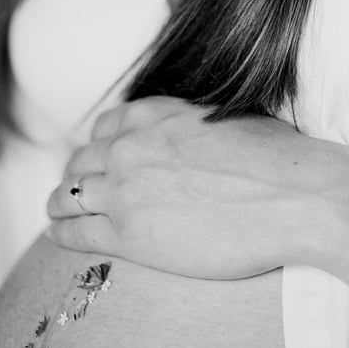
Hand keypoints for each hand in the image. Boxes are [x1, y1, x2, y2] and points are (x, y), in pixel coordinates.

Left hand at [46, 96, 348, 285]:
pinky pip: (75, 231)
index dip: (100, 144)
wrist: (290, 196)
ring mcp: (125, 189)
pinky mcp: (127, 233)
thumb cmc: (275, 159)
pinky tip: (58, 234)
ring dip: (61, 202)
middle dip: (79, 173)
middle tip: (81, 188)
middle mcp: (133, 145)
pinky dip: (61, 232)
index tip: (101, 157)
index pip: (107, 125)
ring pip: (69, 193)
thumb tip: (194, 135)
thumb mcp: (226, 118)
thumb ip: (193, 124)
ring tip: (59, 211)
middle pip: (82, 158)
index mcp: (158, 113)